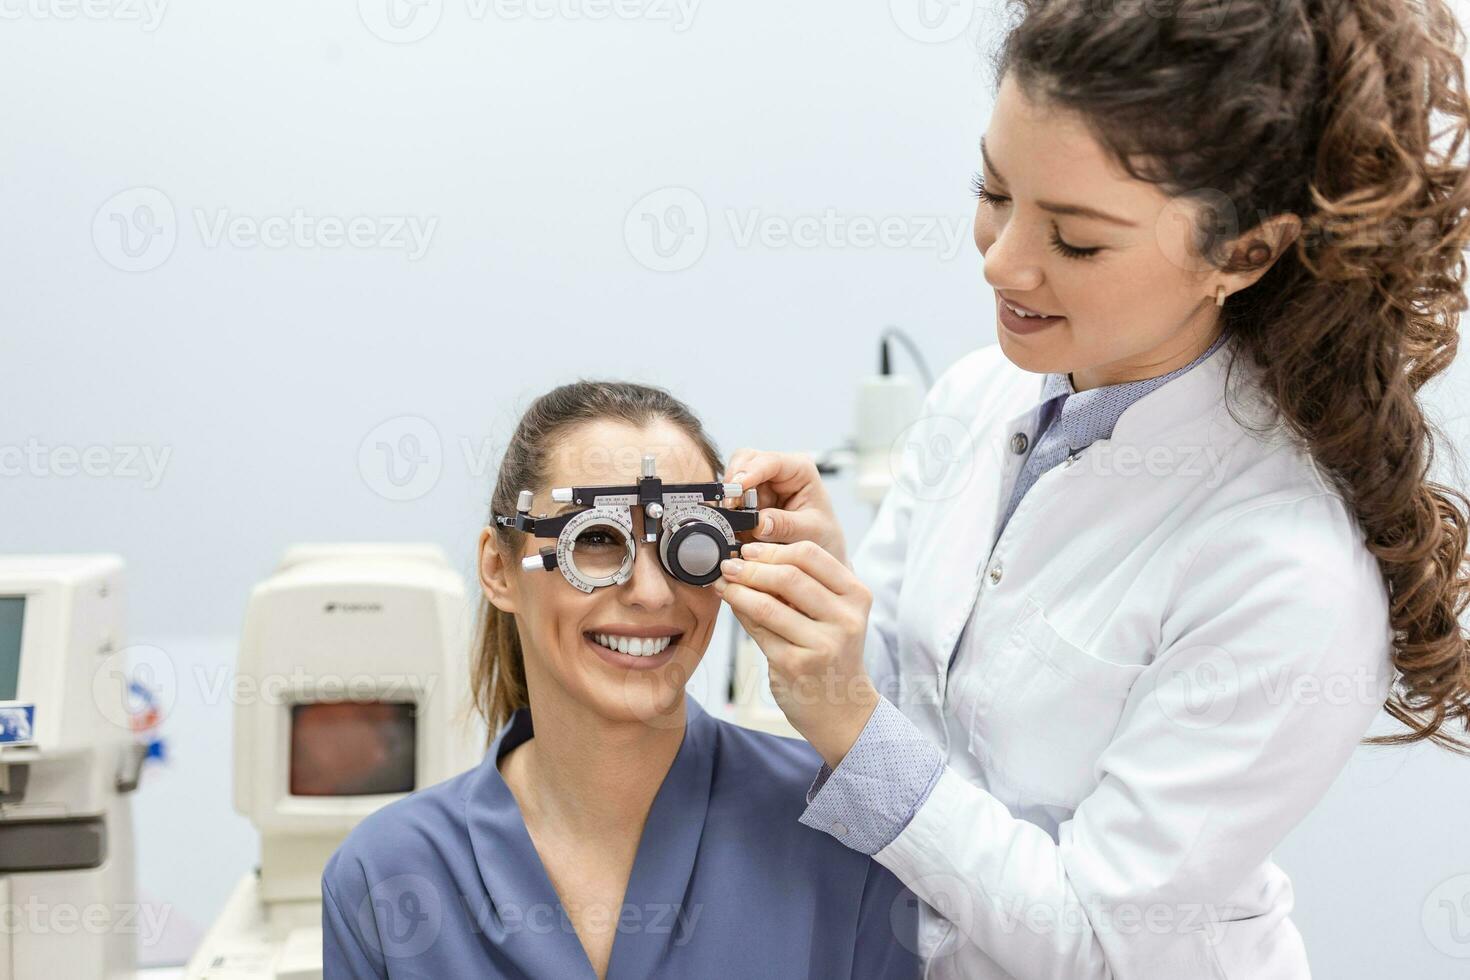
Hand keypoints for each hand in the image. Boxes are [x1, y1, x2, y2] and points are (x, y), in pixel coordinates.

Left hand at [715, 540, 878, 767]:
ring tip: (722, 583)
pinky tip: (731, 605)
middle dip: (751, 567)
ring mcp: (822, 644)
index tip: (749, 549)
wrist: (842, 709)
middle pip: (788, 576)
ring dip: (737, 589)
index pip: (811, 555)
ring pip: (768, 603)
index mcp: (857, 595)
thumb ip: (805, 585)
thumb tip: (752, 556)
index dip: (774, 549)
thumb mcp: (833, 614)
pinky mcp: (796, 665)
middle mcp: (845, 619)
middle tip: (728, 565)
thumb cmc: (832, 653)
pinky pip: (758, 630)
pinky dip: (740, 612)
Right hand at [723, 449, 847, 566]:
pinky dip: (728, 514)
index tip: (736, 487)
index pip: (771, 461)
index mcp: (800, 469)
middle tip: (730, 507)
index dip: (750, 471)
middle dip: (734, 483)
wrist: (818, 556)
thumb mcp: (811, 532)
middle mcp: (777, 472)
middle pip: (744, 462)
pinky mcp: (747, 501)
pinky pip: (729, 501)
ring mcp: (760, 485)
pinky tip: (734, 528)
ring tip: (736, 523)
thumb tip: (758, 522)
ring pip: (732, 481)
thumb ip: (786, 526)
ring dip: (730, 501)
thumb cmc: (823, 535)